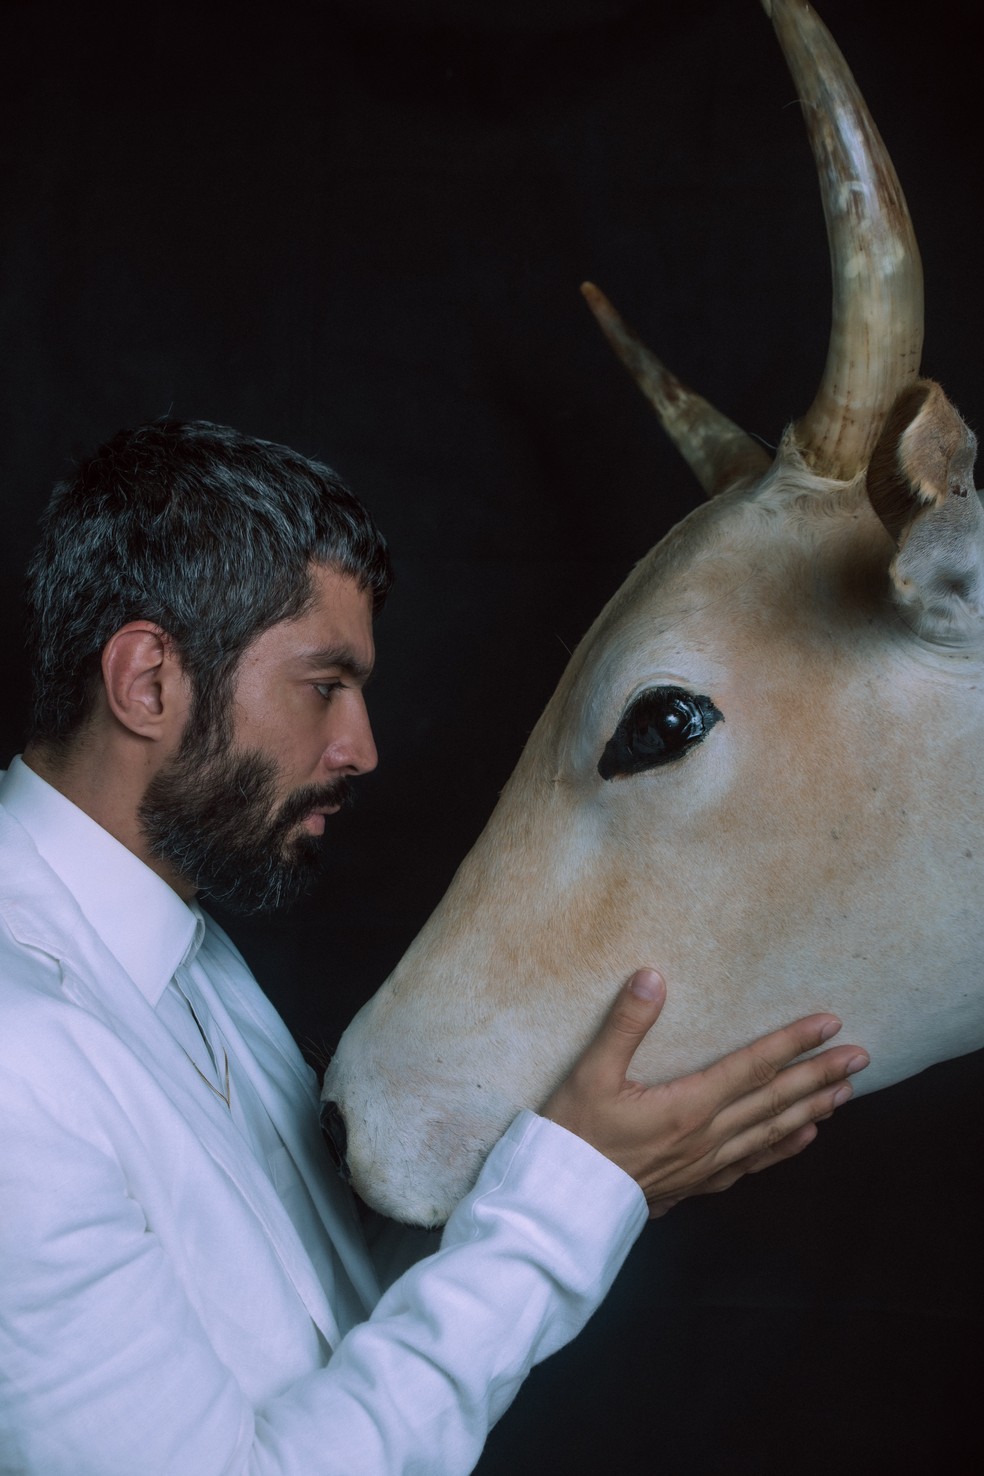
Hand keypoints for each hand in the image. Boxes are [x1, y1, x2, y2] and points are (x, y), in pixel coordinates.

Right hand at [542, 969, 868, 1217]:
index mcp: (687, 1107)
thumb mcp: (590, 1073)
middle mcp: (706, 1137)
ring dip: (810, 1109)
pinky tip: (802, 1137)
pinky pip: (751, 1163)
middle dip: (819, 1075)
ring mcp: (704, 1164)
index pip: (752, 1066)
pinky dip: (783, 1148)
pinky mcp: (695, 1182)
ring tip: (844, 1091)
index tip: (829, 1024)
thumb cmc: (573, 1135)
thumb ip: (626, 1024)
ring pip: (770, 1132)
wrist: (559, 1203)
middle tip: (860, 1057)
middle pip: (774, 1100)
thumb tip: (652, 976)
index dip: (793, 1042)